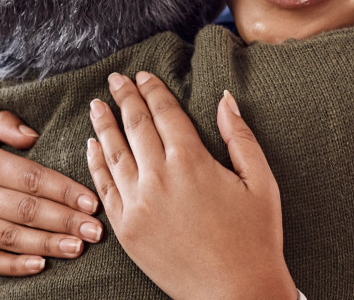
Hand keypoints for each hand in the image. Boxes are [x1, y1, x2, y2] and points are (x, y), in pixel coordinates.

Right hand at [0, 111, 103, 275]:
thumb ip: (1, 121)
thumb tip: (34, 134)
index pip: (30, 176)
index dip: (64, 190)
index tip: (91, 201)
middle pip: (26, 210)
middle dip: (65, 221)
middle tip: (97, 231)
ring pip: (11, 237)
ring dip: (47, 245)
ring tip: (78, 248)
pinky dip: (14, 265)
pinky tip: (40, 266)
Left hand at [85, 72, 298, 299]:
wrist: (235, 293)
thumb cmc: (256, 238)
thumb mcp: (260, 181)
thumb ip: (239, 136)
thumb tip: (225, 99)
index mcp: (192, 161)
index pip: (165, 113)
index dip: (153, 90)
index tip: (144, 76)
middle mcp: (159, 178)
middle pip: (135, 125)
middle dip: (125, 98)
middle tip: (116, 79)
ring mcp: (138, 204)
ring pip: (113, 153)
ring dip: (103, 125)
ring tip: (97, 105)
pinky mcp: (127, 229)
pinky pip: (105, 188)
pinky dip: (96, 164)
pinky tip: (92, 147)